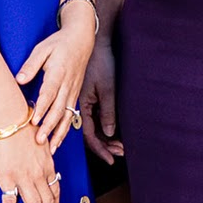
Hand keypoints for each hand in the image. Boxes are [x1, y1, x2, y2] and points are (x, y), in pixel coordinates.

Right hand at [0, 122, 61, 202]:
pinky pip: (9, 201)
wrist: (11, 119)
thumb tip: (45, 159)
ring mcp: (23, 178)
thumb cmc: (25, 125)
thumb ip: (43, 155)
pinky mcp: (7, 178)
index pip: (55, 190)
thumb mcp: (42, 140)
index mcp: (47, 165)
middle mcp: (38, 175)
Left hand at [15, 2, 95, 152]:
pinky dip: (65, 130)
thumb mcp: (42, 48)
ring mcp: (73, 91)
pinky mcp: (75, 95)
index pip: (49, 93)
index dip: (42, 108)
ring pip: (67, 116)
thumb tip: (19, 79)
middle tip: (39, 141)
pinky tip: (58, 141)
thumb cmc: (58, 43)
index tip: (33, 121)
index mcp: (58, 72)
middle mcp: (68, 85)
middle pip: (59, 109)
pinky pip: (71, 116)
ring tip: (50, 148)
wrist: (80, 40)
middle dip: (49, 127)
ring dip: (59, 133)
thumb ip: (31, 64)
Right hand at [83, 35, 122, 161]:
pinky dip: (105, 127)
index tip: (111, 160)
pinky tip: (115, 131)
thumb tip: (108, 133)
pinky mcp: (90, 97)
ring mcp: (85, 102)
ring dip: (107, 138)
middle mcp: (81, 106)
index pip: (89, 135)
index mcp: (81, 105)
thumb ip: (107, 111)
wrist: (96, 42)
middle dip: (105, 146)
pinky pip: (95, 117)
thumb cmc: (101, 63)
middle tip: (120, 154)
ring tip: (121, 146)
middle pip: (91, 134)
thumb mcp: (107, 88)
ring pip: (94, 127)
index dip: (100, 149)